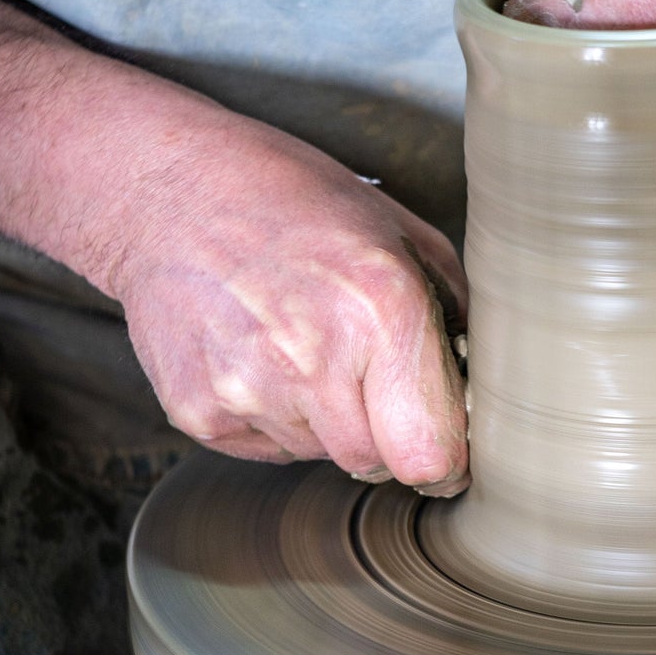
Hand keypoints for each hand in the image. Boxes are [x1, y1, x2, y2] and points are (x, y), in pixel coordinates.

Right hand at [117, 120, 468, 491]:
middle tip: (365, 374)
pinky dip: (275, 418)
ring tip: (303, 344)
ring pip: (321, 456)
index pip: (431, 456)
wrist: (171, 190)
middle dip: (385, 434)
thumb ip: (454, 318)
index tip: (448, 451)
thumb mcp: (402, 235)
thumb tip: (484, 396)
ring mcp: (247, 389)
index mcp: (381, 308)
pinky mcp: (198, 412)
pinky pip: (267, 449)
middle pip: (376, 464)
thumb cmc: (297, 203)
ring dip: (327, 421)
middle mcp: (313, 358)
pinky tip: (261, 354)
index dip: (447, 461)